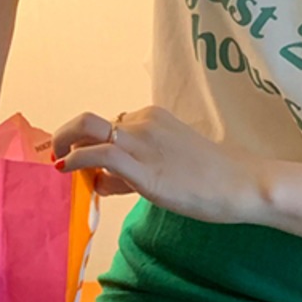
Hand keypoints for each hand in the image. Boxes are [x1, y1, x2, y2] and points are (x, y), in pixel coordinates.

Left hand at [51, 106, 267, 223]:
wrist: (243, 183)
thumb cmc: (215, 179)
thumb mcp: (172, 164)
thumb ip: (135, 169)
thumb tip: (102, 180)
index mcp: (153, 118)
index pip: (111, 127)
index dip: (94, 146)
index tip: (90, 169)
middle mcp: (144, 123)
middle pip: (89, 121)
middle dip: (66, 135)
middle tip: (58, 155)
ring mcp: (143, 143)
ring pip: (88, 131)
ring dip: (65, 145)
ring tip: (58, 165)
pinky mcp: (144, 168)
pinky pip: (98, 155)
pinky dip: (75, 160)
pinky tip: (67, 171)